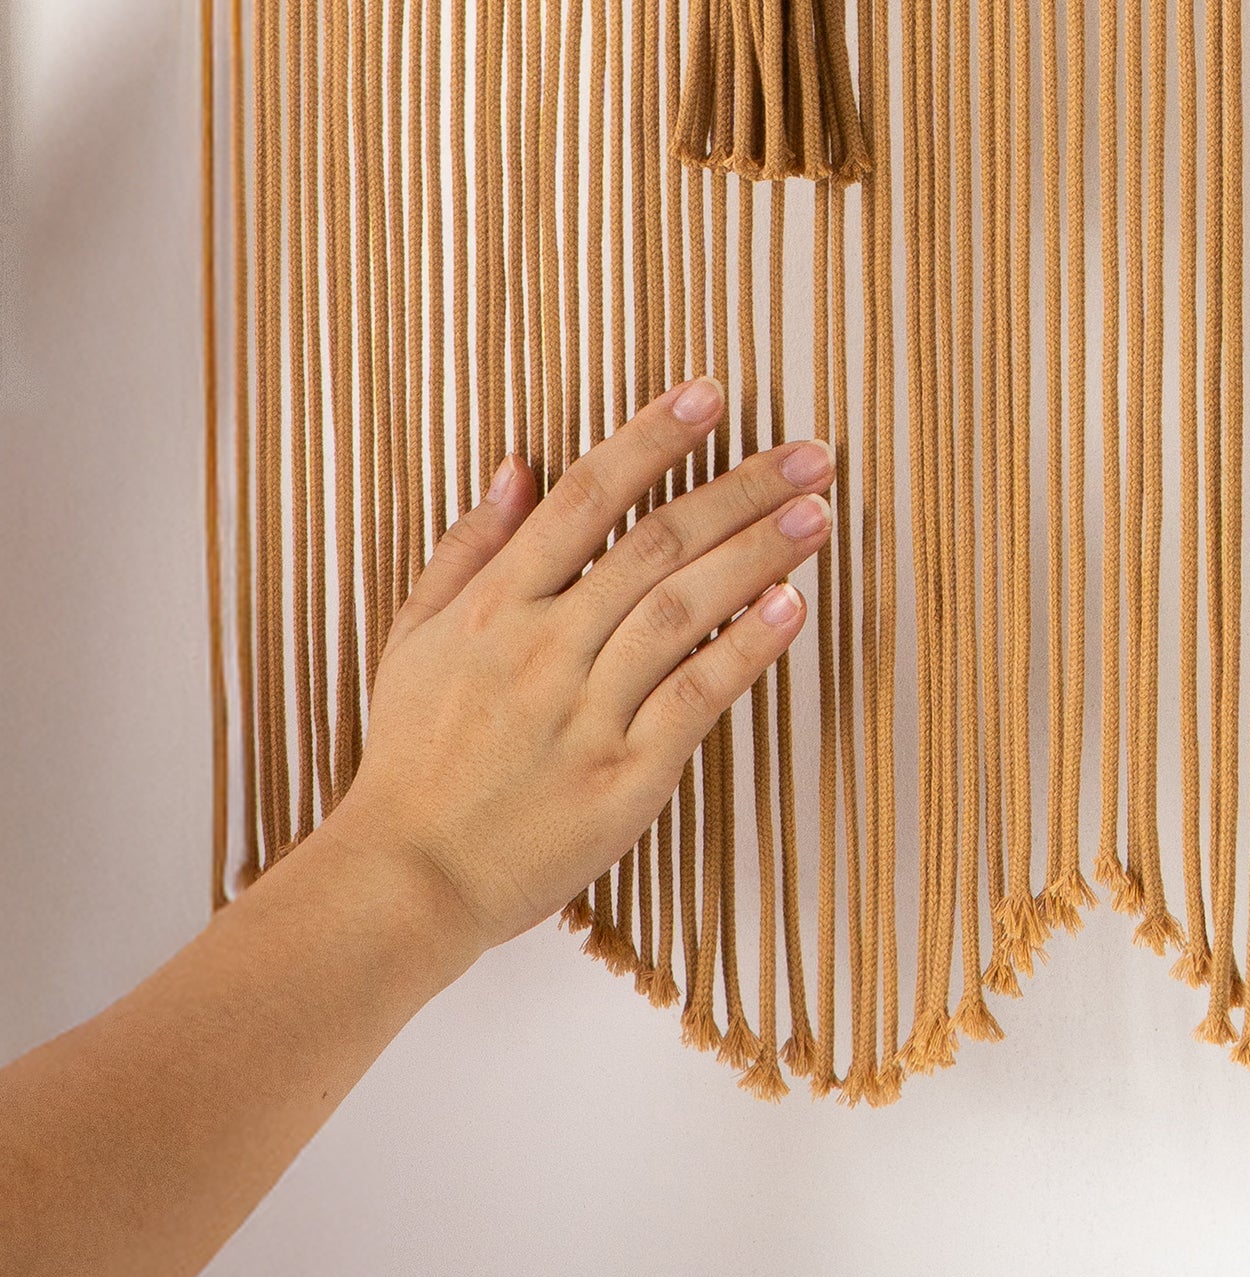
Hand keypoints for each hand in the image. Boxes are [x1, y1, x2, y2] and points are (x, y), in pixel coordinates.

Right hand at [329, 381, 830, 963]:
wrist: (405, 882)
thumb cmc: (411, 759)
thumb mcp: (412, 640)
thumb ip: (467, 548)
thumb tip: (519, 466)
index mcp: (494, 607)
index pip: (585, 496)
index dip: (652, 437)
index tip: (710, 395)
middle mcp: (544, 648)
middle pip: (657, 544)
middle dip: (741, 488)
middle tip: (811, 453)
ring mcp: (586, 713)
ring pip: (686, 609)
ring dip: (760, 552)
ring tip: (817, 514)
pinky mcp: (624, 776)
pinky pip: (698, 697)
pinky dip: (747, 648)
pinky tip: (792, 607)